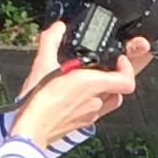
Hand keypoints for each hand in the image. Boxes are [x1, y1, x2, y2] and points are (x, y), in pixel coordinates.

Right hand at [8, 18, 139, 148]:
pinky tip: (76, 97)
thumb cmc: (38, 101)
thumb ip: (51, 41)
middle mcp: (96, 101)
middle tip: (102, 69)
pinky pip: (97, 112)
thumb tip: (58, 28)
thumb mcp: (42, 64)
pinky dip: (93, 102)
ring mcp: (91, 115)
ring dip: (106, 91)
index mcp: (93, 85)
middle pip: (119, 90)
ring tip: (89, 82)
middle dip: (114, 77)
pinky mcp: (83, 124)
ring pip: (110, 102)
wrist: (31, 130)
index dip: (127, 68)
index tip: (118, 60)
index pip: (127, 80)